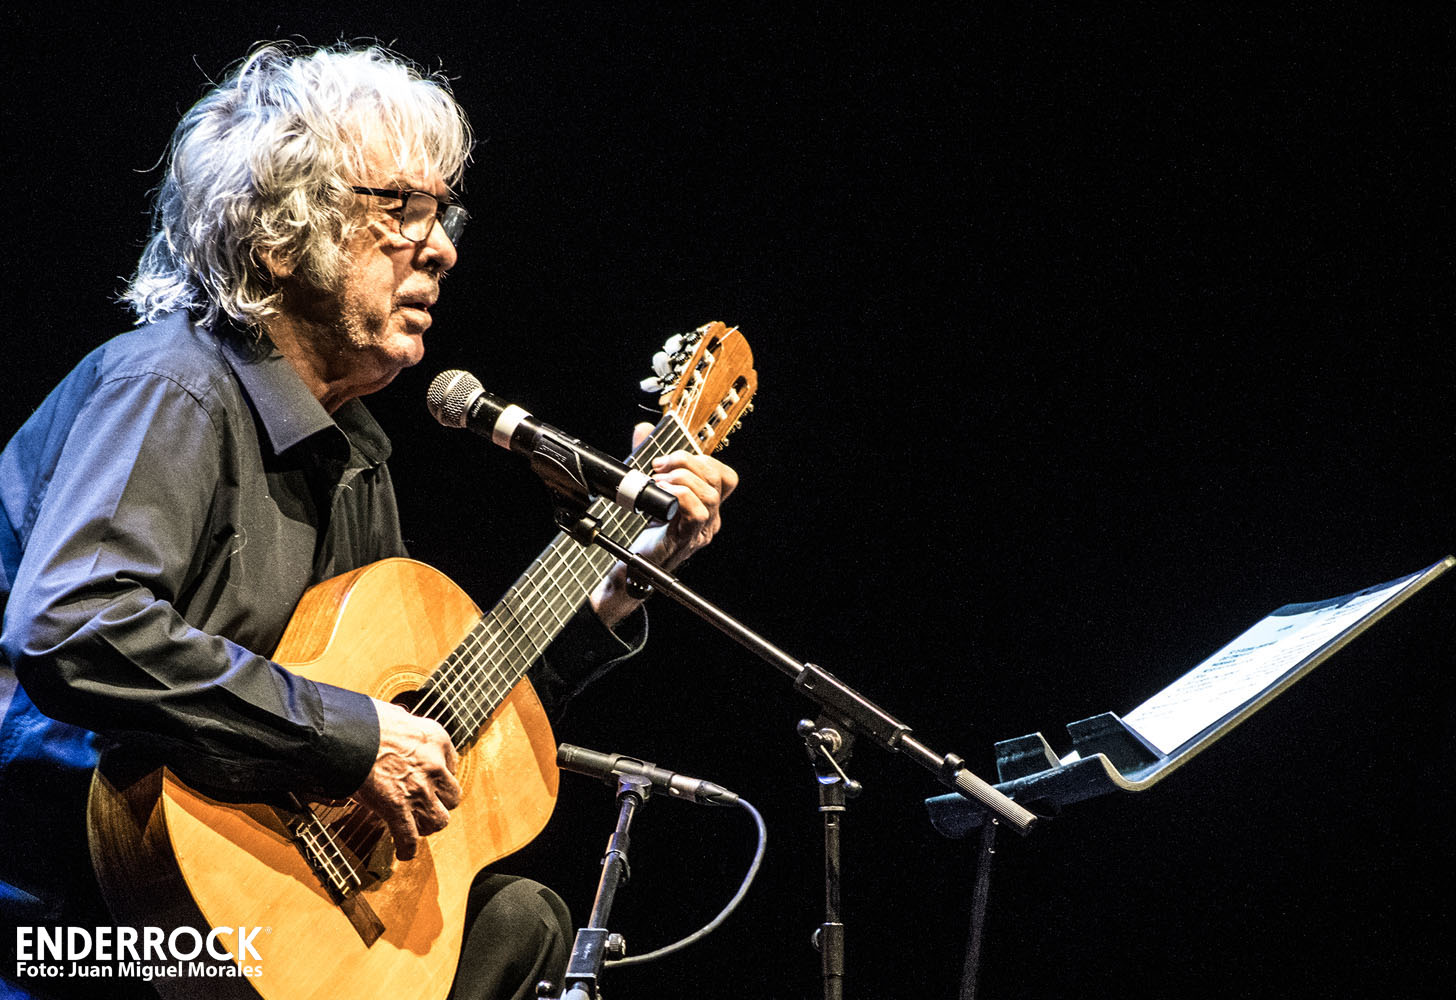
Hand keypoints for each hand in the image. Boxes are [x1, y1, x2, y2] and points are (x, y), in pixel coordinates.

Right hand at [352, 698, 461, 860]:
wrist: (346, 731)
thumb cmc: (364, 719)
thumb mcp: (395, 715)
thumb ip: (402, 724)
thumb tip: (396, 722)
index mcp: (436, 739)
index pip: (451, 765)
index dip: (440, 777)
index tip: (431, 781)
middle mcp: (434, 765)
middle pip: (451, 797)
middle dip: (439, 803)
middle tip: (425, 806)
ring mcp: (418, 788)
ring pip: (439, 820)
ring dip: (427, 825)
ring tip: (417, 827)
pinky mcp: (397, 807)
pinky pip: (409, 837)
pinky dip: (406, 848)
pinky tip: (403, 852)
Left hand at [591, 423, 738, 625]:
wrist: (629, 566)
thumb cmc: (642, 529)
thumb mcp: (648, 486)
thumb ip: (649, 457)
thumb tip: (643, 428)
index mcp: (706, 505)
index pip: (724, 476)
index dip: (703, 460)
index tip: (671, 460)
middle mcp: (710, 518)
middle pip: (717, 479)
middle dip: (687, 463)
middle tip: (660, 466)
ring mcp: (701, 530)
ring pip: (710, 495)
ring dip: (682, 479)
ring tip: (658, 481)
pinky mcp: (686, 539)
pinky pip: (696, 513)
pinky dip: (679, 496)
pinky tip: (661, 495)